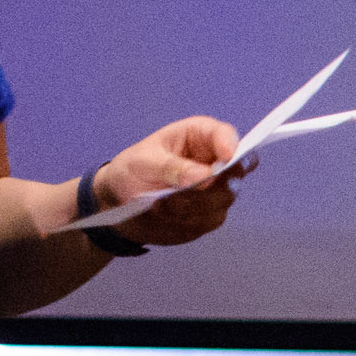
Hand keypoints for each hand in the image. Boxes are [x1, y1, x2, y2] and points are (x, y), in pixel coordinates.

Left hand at [94, 117, 248, 247]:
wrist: (122, 200)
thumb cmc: (132, 169)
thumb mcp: (142, 162)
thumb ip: (171, 166)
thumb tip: (204, 176)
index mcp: (198, 136)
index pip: (224, 134)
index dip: (231, 145)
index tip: (226, 159)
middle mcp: (215, 161)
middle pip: (233, 172)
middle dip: (209, 186)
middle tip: (179, 192)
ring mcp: (218, 188)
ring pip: (223, 200)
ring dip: (192, 206)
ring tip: (160, 205)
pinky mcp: (212, 211)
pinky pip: (210, 219)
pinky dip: (187, 220)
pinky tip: (165, 215)